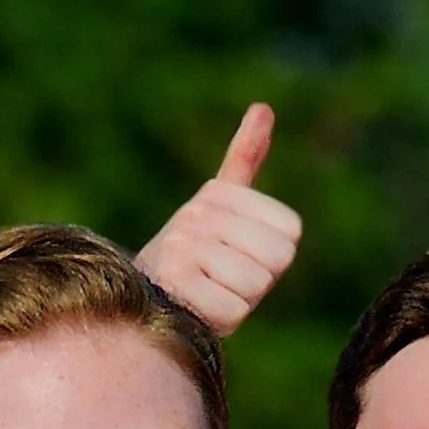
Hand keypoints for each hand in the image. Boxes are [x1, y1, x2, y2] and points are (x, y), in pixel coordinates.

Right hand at [136, 104, 301, 333]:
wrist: (139, 310)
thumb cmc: (193, 262)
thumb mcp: (222, 211)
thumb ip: (244, 160)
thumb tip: (263, 107)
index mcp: (216, 195)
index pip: (290, 234)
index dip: (270, 258)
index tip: (236, 258)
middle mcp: (195, 215)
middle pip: (278, 258)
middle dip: (257, 281)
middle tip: (222, 282)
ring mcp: (181, 248)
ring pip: (256, 285)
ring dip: (237, 301)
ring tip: (207, 294)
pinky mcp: (176, 286)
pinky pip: (236, 310)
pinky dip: (221, 321)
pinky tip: (197, 312)